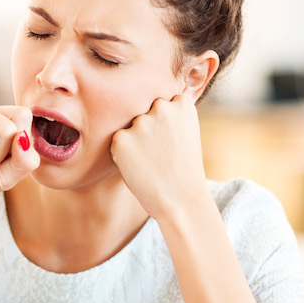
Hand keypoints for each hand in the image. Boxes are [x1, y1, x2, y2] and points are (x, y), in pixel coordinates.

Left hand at [110, 93, 207, 219]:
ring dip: (134, 141)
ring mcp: (141, 122)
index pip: (163, 103)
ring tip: (151, 162)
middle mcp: (161, 107)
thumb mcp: (186, 134)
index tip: (171, 141)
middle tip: (159, 155)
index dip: (164, 124)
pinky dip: (123, 154)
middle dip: (147, 129)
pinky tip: (140, 167)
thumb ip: (170, 116)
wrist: (181, 199)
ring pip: (130, 127)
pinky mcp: (122, 138)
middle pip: (144, 112)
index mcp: (181, 104)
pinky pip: (118, 142)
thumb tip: (142, 110)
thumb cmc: (183, 170)